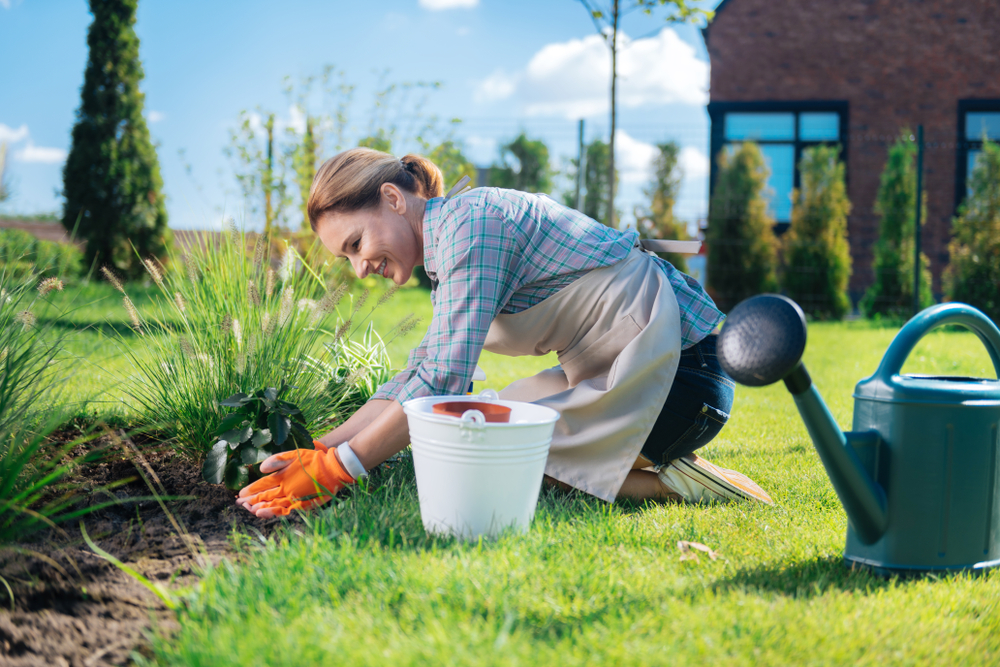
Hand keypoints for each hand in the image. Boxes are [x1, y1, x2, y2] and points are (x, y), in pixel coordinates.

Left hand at [236, 440, 353, 517]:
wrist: (332, 469)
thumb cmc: (314, 459)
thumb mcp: (294, 454)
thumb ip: (277, 460)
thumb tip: (260, 469)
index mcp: (282, 476)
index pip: (262, 485)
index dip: (250, 489)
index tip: (240, 493)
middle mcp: (285, 488)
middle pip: (263, 496)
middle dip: (250, 500)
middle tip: (239, 503)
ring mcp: (293, 498)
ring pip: (271, 504)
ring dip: (258, 507)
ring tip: (248, 510)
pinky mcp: (302, 504)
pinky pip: (284, 511)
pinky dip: (273, 513)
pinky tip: (265, 514)